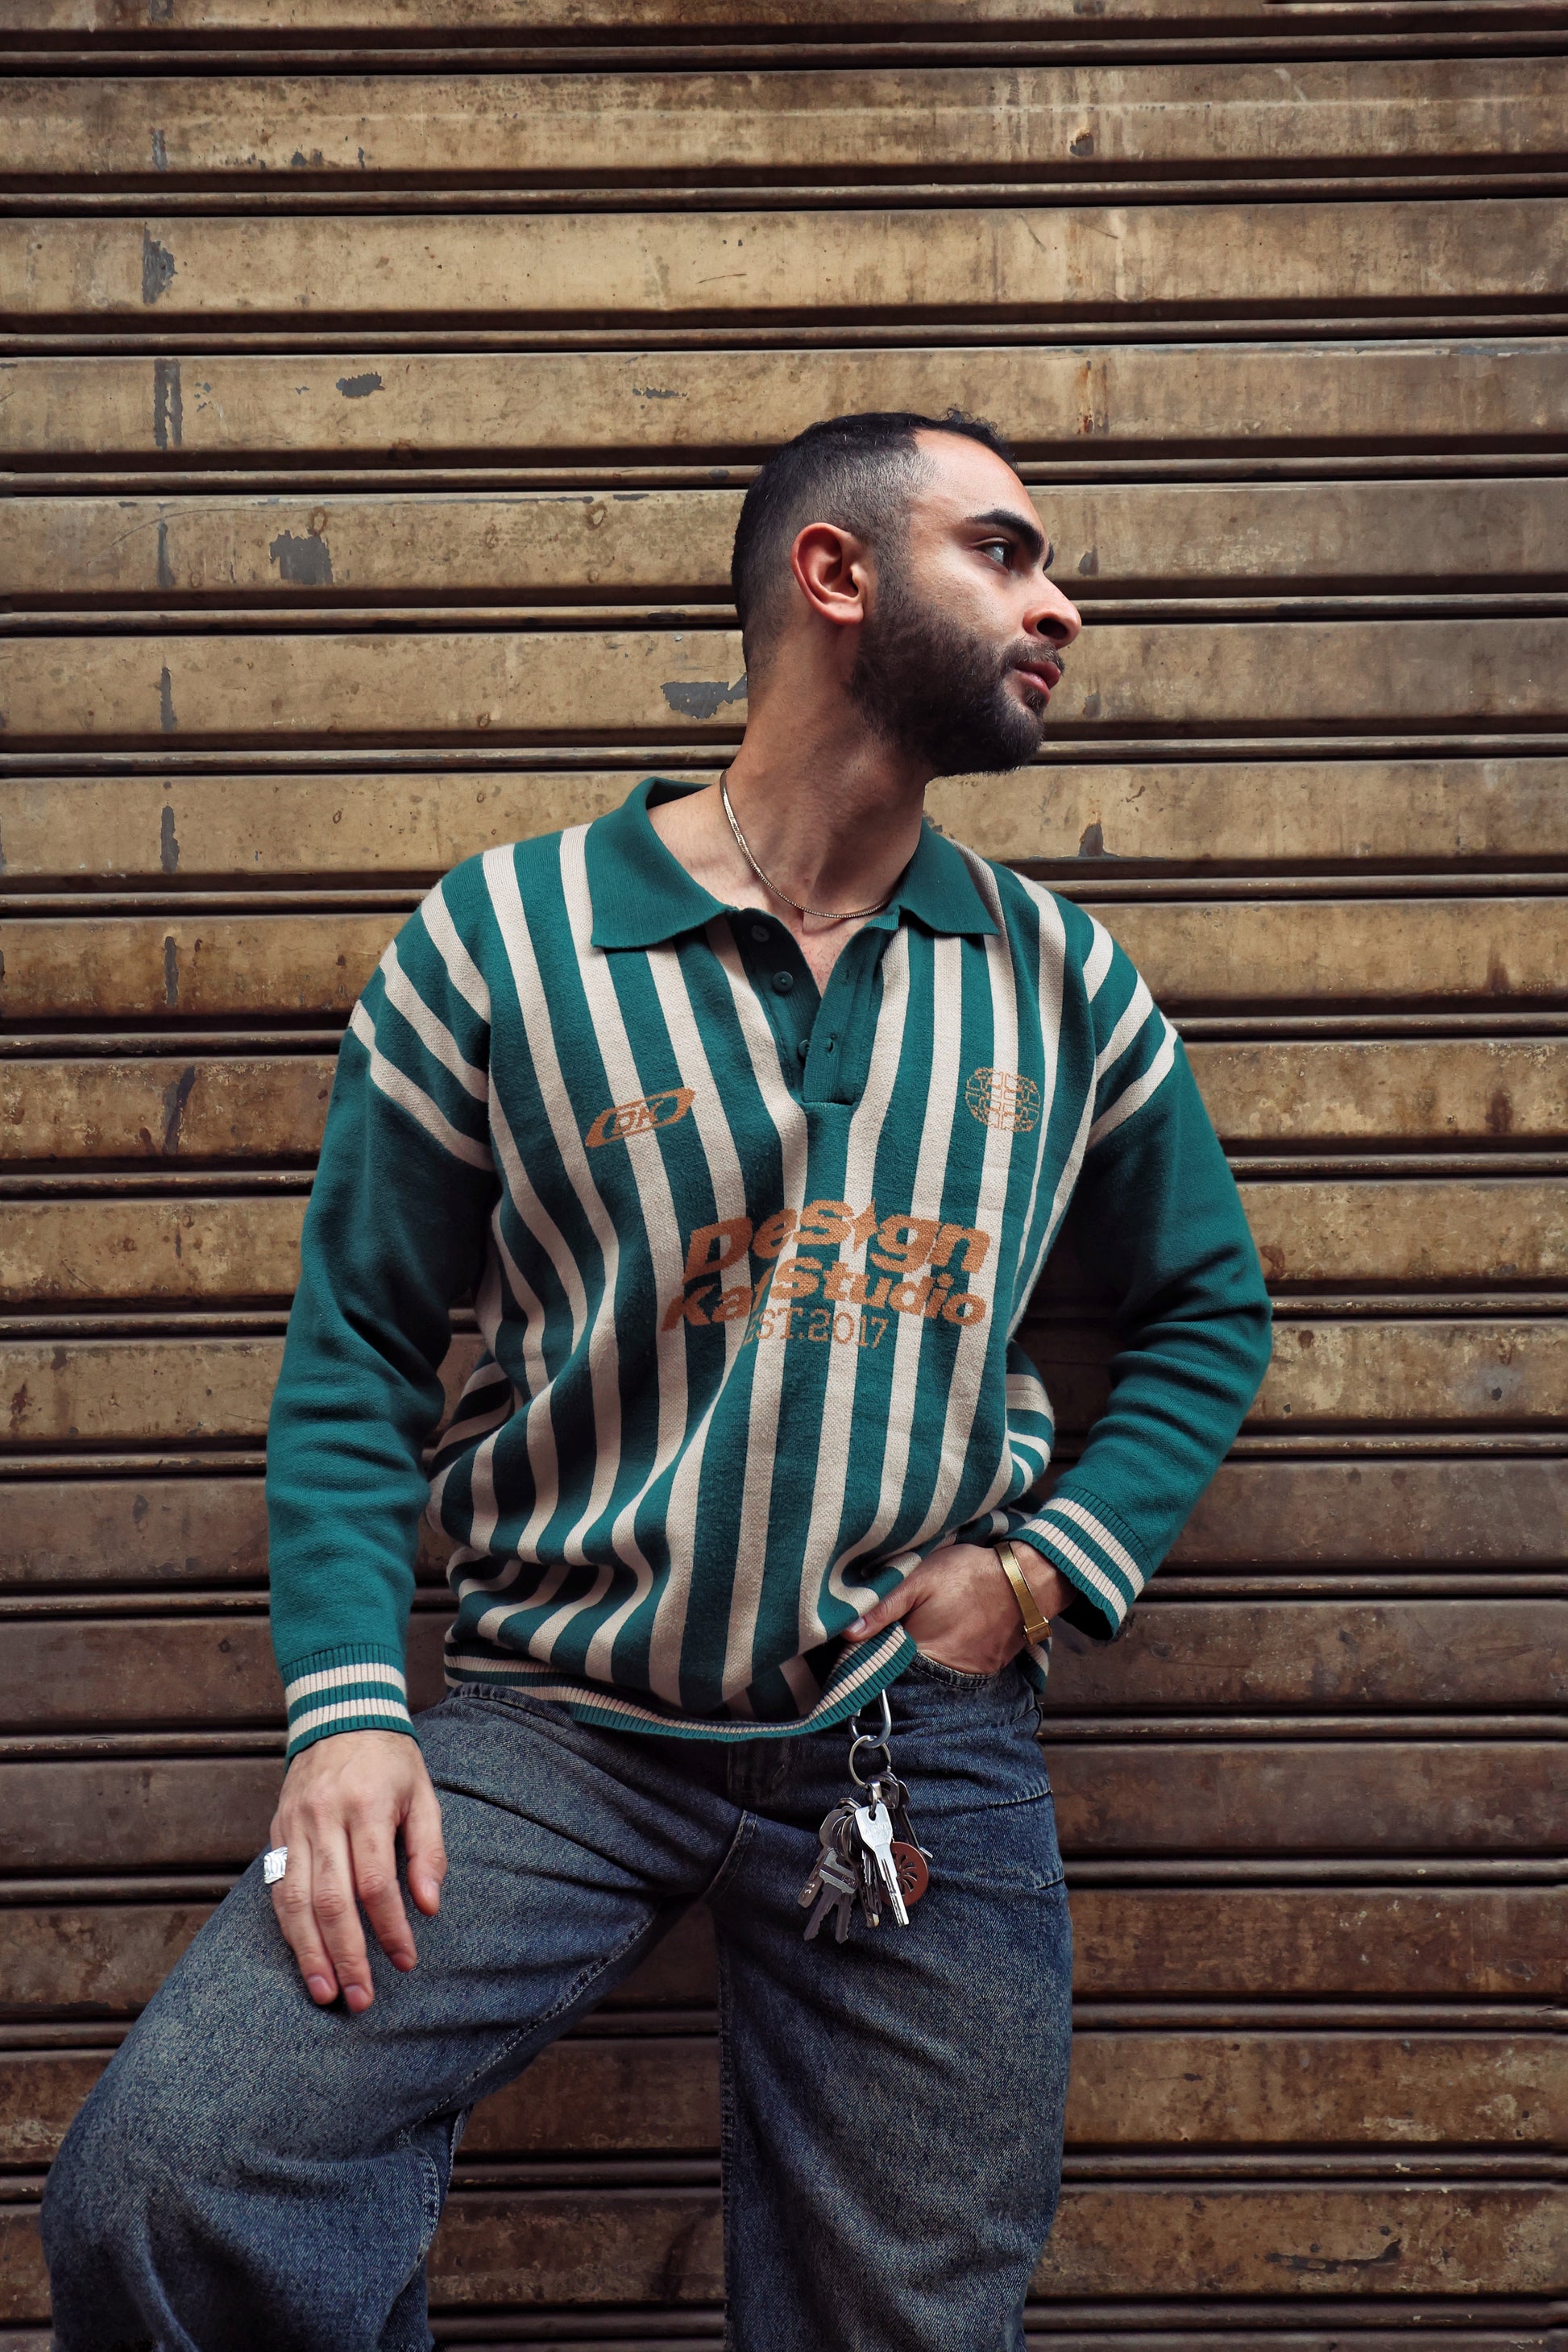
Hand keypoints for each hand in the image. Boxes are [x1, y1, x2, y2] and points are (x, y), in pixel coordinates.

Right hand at [266, 1730, 446, 2011]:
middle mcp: (323, 1818)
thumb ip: (428, 1850)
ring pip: (293, 1900)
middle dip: (345, 1954)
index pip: (375, 1882)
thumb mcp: (424, 1794)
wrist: (339, 1713)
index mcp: (366, 1806)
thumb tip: (430, 1907)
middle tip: (360, 1999)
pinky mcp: (276, 1831)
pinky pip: (276, 1888)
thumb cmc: (390, 1761)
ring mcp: (293, 1825)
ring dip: (308, 1952)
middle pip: (330, 1899)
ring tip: (325, 1992)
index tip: (405, 1961)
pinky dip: (288, 1928)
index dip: (390, 1927)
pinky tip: (301, 1957)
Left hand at [842, 1540, 1072, 1675]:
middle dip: (890, 1661)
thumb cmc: (969, 1574)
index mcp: (921, 1653)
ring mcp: (968, 1677)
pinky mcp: (985, 1670)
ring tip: (912, 1636)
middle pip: (905, 1677)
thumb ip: (883, 1605)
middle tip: (882, 1638)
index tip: (854, 1646)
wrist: (1027, 1580)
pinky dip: (943, 1660)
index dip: (866, 1657)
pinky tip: (939, 1638)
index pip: (881, 1668)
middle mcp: (944, 1675)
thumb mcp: (920, 1578)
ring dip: (917, 1662)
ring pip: (930, 1676)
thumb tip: (846, 1632)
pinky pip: (955, 1673)